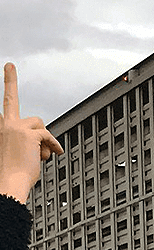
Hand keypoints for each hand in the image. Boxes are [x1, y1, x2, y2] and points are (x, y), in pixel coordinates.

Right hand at [0, 63, 63, 203]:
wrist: (8, 183)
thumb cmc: (12, 171)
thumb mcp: (18, 150)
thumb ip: (28, 139)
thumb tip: (46, 142)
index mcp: (1, 127)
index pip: (8, 101)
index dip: (9, 81)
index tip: (10, 66)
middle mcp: (5, 124)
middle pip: (25, 111)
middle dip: (22, 101)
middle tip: (10, 66)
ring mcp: (16, 127)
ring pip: (41, 126)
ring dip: (45, 142)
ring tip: (38, 156)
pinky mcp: (29, 134)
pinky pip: (49, 136)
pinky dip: (52, 147)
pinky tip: (48, 156)